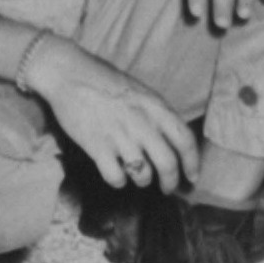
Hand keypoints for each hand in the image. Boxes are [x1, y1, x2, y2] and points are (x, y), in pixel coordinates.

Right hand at [18, 33, 198, 192]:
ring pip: (143, 175)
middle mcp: (142, 123)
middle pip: (168, 164)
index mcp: (156, 107)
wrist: (70, 74)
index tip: (192, 177)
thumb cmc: (105, 81)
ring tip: (137, 175)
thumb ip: (157, 114)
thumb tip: (172, 141)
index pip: (185, 140)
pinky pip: (116, 178)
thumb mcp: (141, 91)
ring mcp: (120, 136)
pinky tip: (116, 173)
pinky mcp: (97, 147)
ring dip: (143, 181)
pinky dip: (118, 181)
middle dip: (171, 182)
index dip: (193, 163)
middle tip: (168, 188)